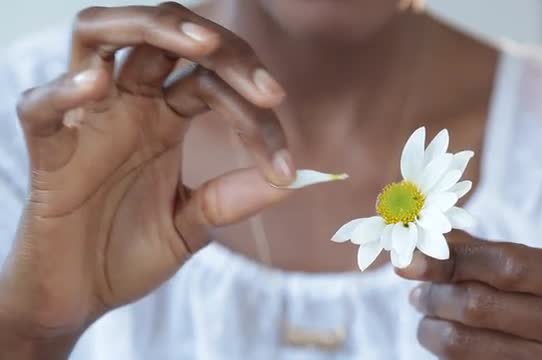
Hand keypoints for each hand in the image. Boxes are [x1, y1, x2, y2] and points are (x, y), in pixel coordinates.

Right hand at [0, 2, 293, 348]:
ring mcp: (87, 123)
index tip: (285, 167)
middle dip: (223, 50)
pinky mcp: (48, 154)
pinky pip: (40, 109)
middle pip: (166, 39)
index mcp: (165, 118)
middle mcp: (128, 106)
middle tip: (267, 89)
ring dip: (152, 28)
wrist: (79, 297)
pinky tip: (98, 83)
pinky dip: (63, 91)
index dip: (256, 115)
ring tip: (202, 44)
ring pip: (100, 36)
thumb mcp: (192, 224)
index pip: (213, 83)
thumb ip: (230, 198)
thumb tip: (292, 182)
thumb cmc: (130, 252)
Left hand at [396, 232, 541, 358]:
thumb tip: (417, 246)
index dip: (451, 262)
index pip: (505, 265)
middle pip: (481, 305)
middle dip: (437, 296)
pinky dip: (446, 351)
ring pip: (468, 343)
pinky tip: (442, 336)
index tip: (408, 262)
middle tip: (418, 294)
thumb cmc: (541, 295)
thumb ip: (476, 252)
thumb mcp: (526, 265)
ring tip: (426, 315)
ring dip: (432, 327)